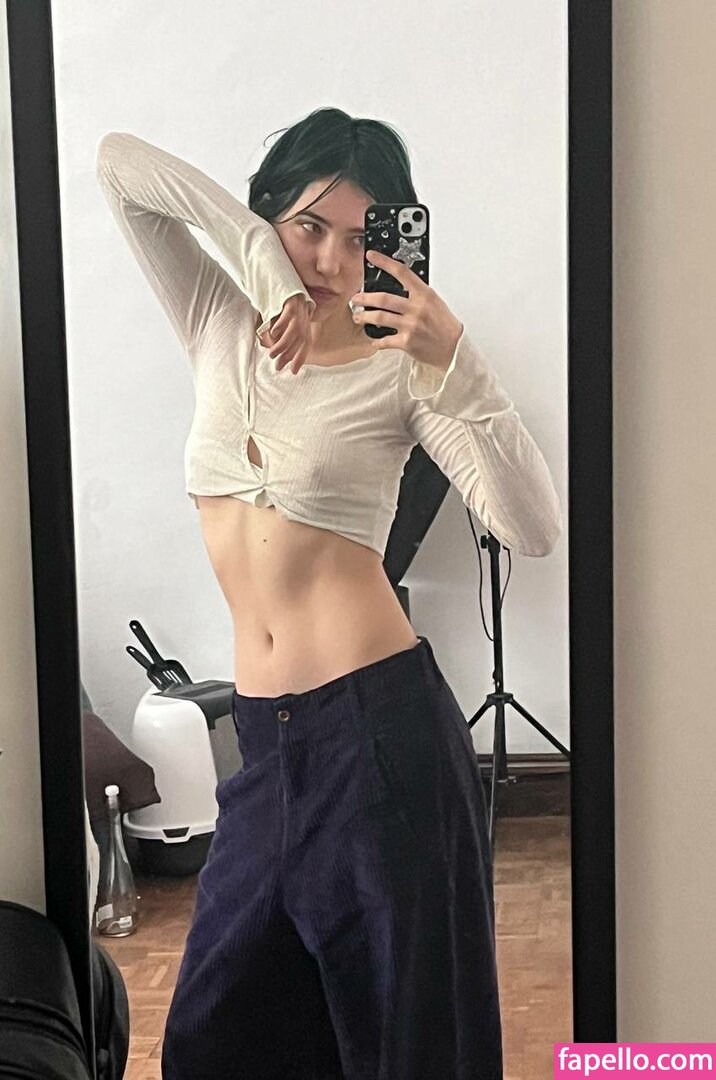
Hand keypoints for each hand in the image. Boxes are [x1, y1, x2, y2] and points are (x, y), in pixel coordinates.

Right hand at [258, 293, 314, 374]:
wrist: (276, 269)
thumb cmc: (276, 293)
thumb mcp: (281, 312)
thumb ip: (281, 328)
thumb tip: (275, 345)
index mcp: (305, 317)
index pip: (306, 341)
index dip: (301, 357)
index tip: (293, 371)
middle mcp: (305, 313)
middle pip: (301, 339)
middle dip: (290, 355)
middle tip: (278, 366)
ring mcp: (300, 305)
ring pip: (295, 330)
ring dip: (284, 344)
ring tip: (272, 354)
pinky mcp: (292, 298)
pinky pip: (289, 314)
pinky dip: (281, 325)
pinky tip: (272, 333)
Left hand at [351, 250, 462, 371]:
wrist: (454, 347)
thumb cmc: (444, 325)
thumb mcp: (434, 302)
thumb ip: (417, 294)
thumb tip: (399, 286)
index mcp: (424, 294)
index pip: (402, 272)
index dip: (384, 262)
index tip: (371, 256)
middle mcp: (416, 308)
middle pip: (383, 298)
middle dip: (365, 298)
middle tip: (356, 298)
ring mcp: (410, 325)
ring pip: (380, 318)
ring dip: (365, 317)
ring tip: (358, 317)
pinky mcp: (407, 342)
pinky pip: (385, 340)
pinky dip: (377, 341)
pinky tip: (374, 340)